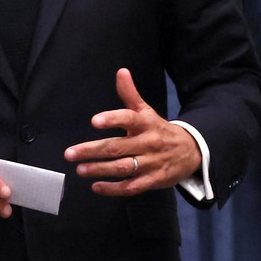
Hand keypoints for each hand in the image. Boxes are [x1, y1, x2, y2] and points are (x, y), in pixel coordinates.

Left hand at [64, 68, 201, 195]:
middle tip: (70, 154)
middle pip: (117, 147)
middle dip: (92, 150)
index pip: (129, 119)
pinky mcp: (152, 180)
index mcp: (145, 123)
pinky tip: (96, 187)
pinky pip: (131, 186)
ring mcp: (150, 163)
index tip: (94, 121)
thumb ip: (130, 94)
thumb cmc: (159, 130)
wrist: (190, 151)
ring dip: (100, 169)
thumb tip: (121, 71)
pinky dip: (113, 189)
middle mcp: (148, 143)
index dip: (112, 119)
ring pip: (122, 168)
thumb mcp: (146, 111)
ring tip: (80, 169)